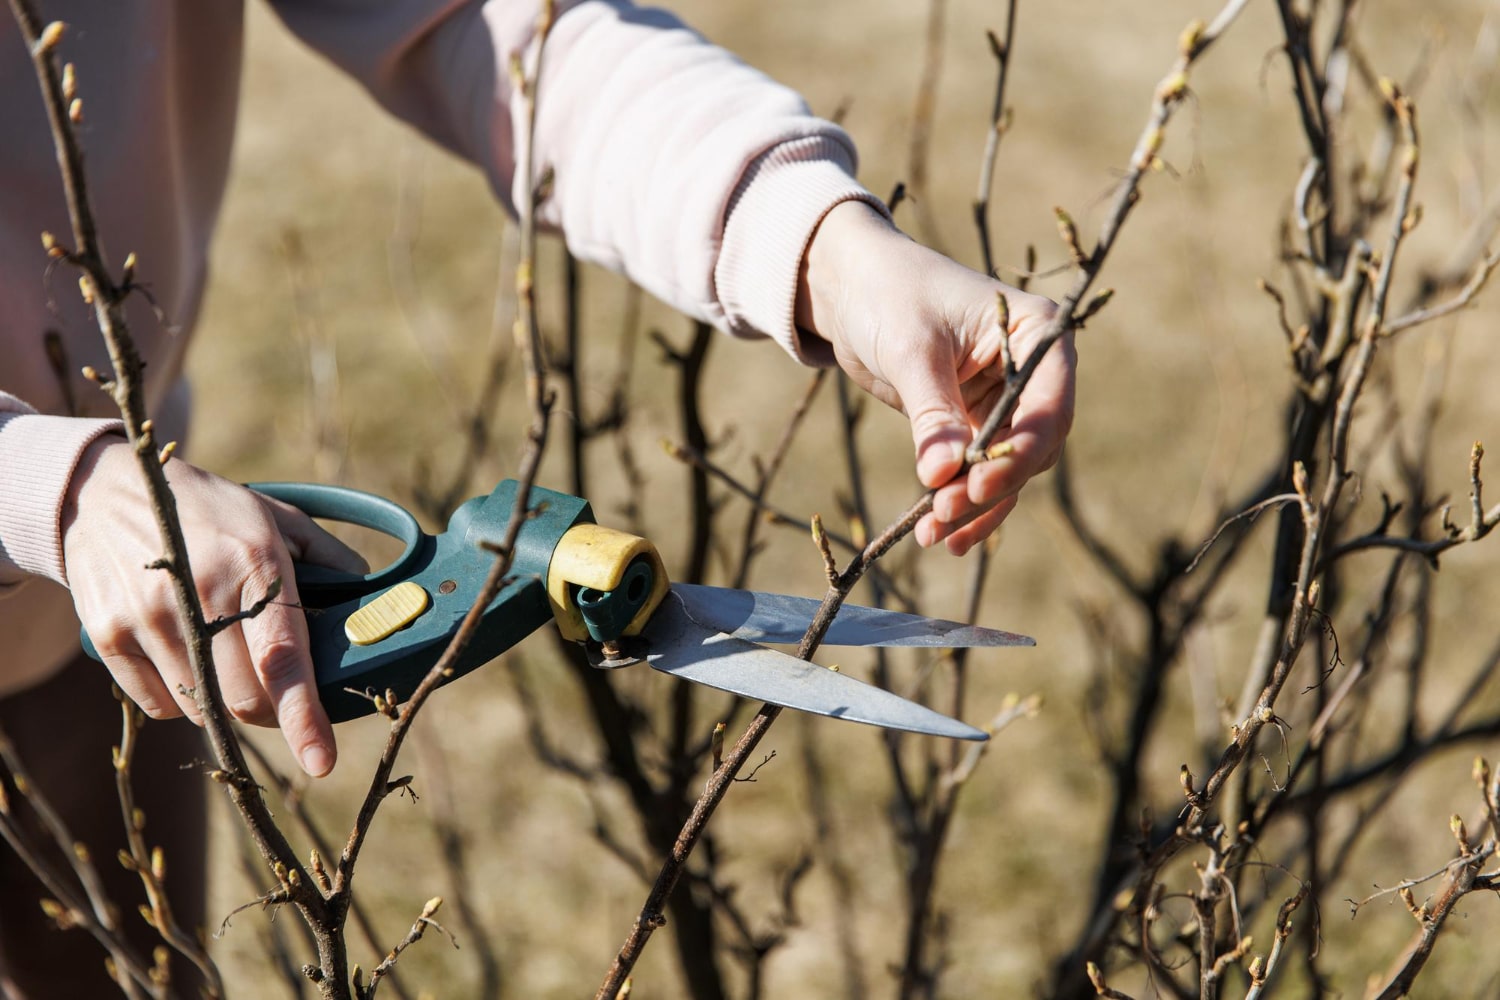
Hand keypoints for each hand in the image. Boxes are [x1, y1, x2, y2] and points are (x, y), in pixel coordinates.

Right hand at [62, 439, 368, 775]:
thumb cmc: (209, 512)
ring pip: (203, 709)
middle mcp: (200, 594)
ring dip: (225, 701)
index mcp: (255, 564)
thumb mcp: (275, 518)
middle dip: (271, 710)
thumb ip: (329, 559)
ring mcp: (148, 616)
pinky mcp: (110, 635)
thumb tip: (372, 605)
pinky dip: (183, 700)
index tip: (321, 761)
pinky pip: (160, 706)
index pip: (283, 658)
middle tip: (276, 688)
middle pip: (244, 698)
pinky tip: (184, 656)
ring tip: (222, 654)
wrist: (105, 493)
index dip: (303, 717)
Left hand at [796, 201, 1075, 554]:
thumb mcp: (912, 350)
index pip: (1048, 407)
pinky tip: (937, 534)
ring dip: (972, 506)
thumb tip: (943, 477)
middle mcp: (1033, 372)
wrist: (852, 286)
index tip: (978, 487)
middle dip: (989, 487)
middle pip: (1031, 448)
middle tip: (943, 514)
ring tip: (932, 536)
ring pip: (1005, 470)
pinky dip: (959, 503)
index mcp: (1037, 335)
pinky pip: (977, 474)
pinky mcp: (974, 425)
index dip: (1018, 453)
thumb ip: (932, 413)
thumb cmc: (889, 295)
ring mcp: (1006, 402)